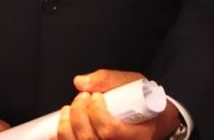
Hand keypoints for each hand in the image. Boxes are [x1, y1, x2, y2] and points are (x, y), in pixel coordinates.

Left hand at [56, 70, 179, 139]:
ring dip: (66, 126)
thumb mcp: (135, 85)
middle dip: (78, 114)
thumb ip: (109, 80)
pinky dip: (60, 138)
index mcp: (138, 136)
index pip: (109, 131)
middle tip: (82, 98)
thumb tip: (80, 81)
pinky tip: (57, 127)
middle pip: (90, 139)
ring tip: (69, 110)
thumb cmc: (145, 104)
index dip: (96, 112)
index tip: (95, 96)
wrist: (155, 124)